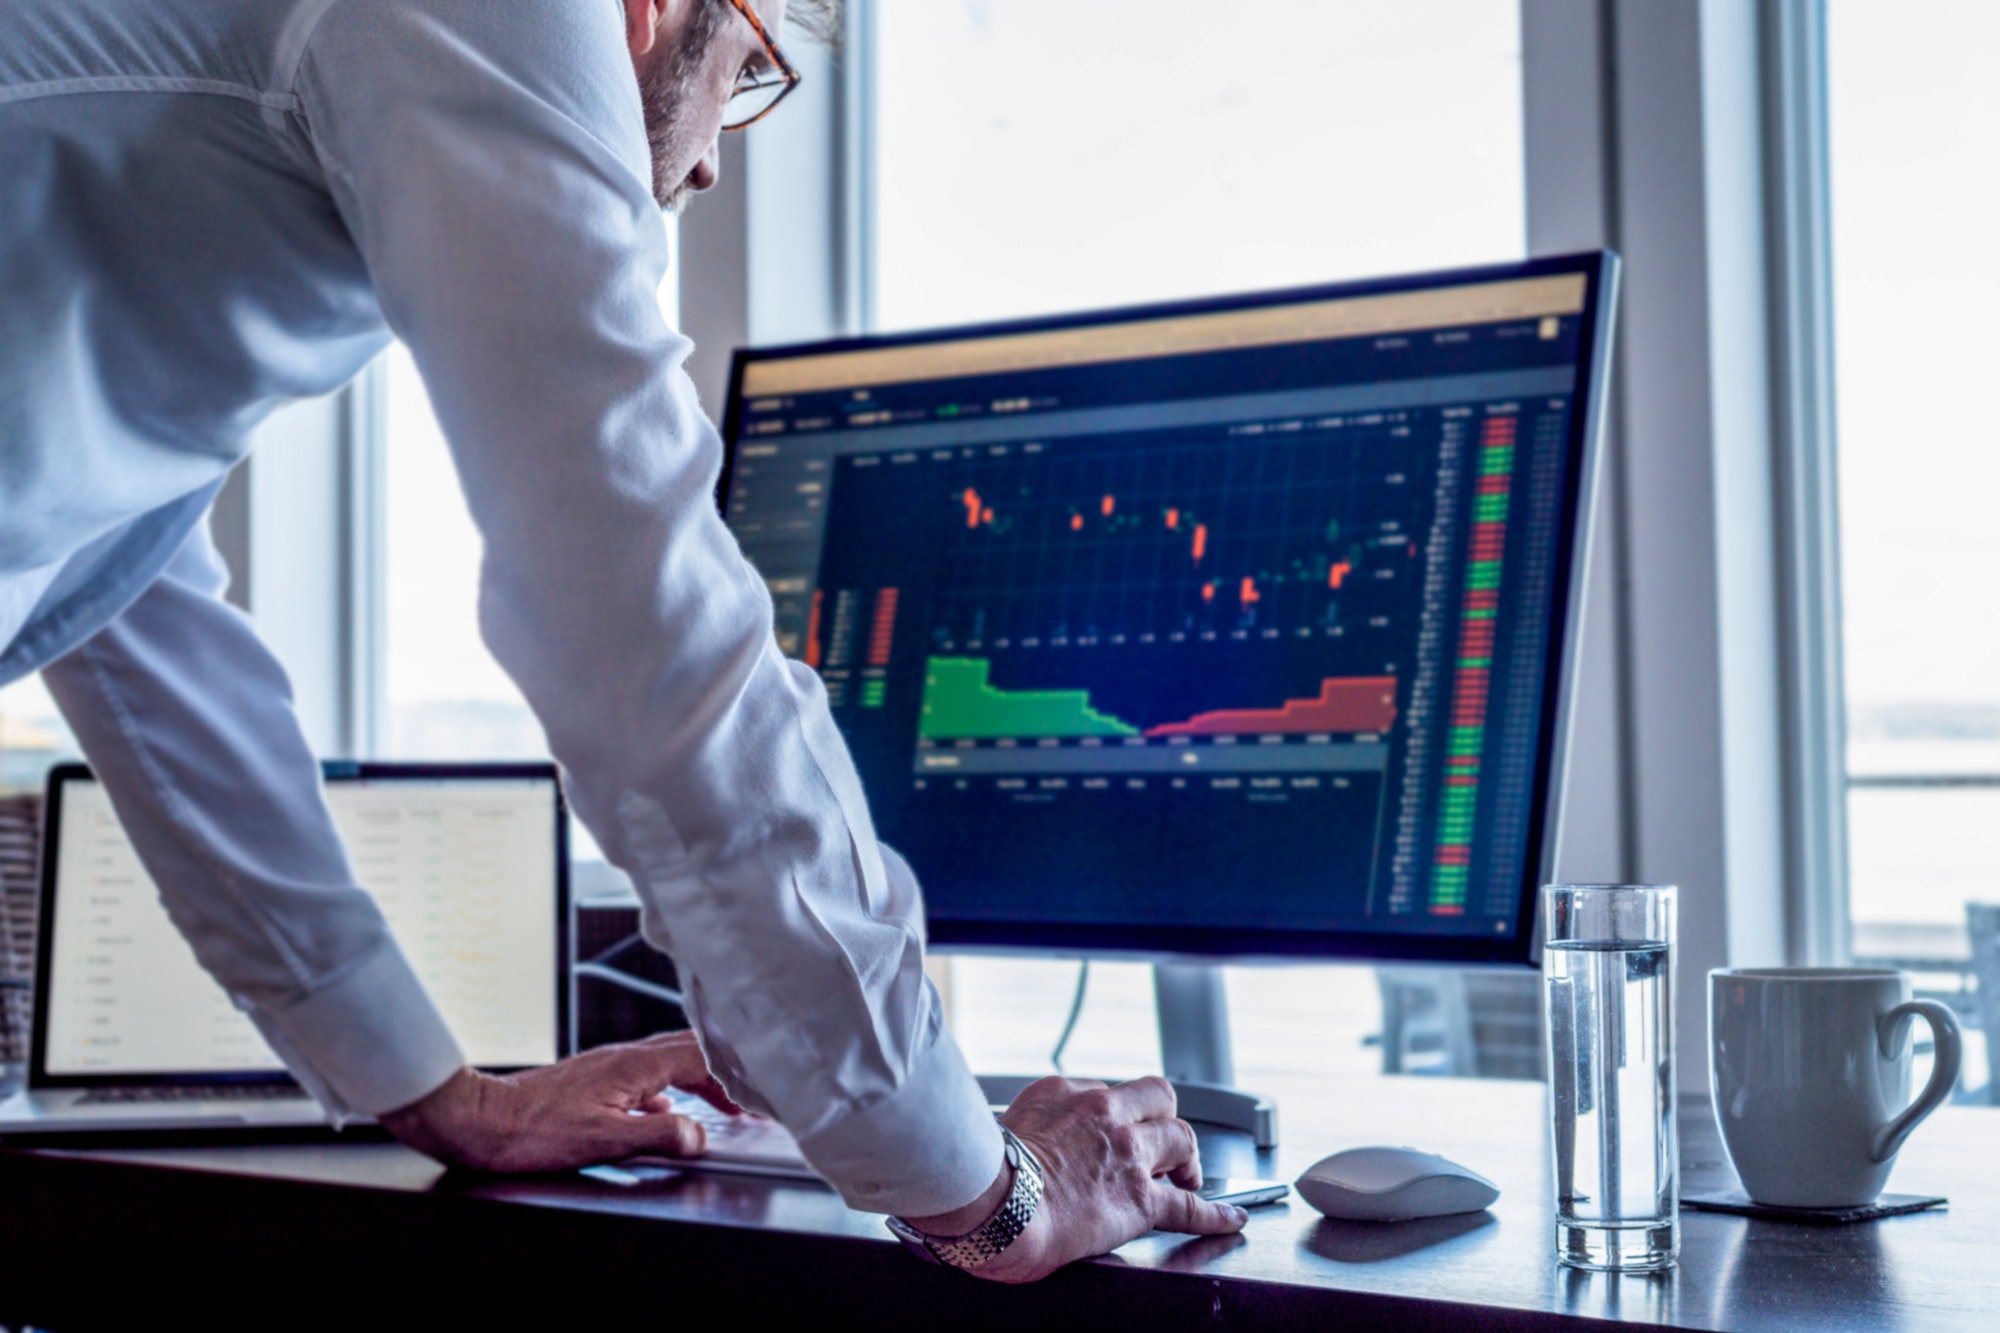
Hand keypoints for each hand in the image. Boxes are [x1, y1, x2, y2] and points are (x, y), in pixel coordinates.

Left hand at [380, 1030, 740, 1172]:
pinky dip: (669, 1092)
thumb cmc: (532, 1132)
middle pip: (690, 1053)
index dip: (736, 1073)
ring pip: (668, 1064)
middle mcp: (623, 1058)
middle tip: (751, 1098)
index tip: (760, 1091)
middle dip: (725, 1072)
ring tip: (721, 1105)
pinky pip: (645, 1078)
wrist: (480, 1122)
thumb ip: (657, 1138)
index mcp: (633, 1066)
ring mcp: (607, 1066)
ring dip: (700, 1081)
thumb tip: (697, 1138)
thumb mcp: (603, 1141)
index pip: (701, 1056)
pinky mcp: (593, 1080)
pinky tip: (664, 1116)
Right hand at [903, 1076, 1247, 1283]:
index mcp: (1065, 1094)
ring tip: (1185, 1177)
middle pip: (1158, 1099)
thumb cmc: (983, 1174)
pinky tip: (1230, 1217)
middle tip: (1160, 1145)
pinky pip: (1190, 1205)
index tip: (1113, 1132)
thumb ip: (1027, 1122)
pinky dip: (1215, 1213)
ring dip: (1186, 1158)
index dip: (1116, 1115)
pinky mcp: (1140, 1198)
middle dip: (1163, 1120)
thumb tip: (1022, 1138)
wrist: (992, 1205)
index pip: (1108, 1093)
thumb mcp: (1001, 1123)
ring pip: (1181, 1138)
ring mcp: (1127, 1154)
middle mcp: (1103, 1114)